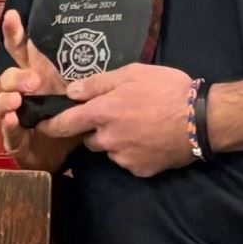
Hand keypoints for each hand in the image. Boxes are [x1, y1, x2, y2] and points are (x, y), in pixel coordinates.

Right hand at [0, 11, 75, 173]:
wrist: (69, 153)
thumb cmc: (72, 115)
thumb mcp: (80, 91)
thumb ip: (84, 73)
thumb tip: (99, 43)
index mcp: (32, 76)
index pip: (18, 51)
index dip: (13, 33)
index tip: (12, 16)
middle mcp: (19, 94)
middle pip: (8, 78)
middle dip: (17, 77)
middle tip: (34, 81)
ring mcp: (14, 116)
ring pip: (2, 103)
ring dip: (7, 100)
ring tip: (17, 101)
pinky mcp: (15, 140)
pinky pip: (8, 132)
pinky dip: (9, 125)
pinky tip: (13, 118)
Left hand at [54, 63, 195, 176]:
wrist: (202, 120)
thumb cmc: (168, 89)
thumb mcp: (133, 73)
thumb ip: (99, 83)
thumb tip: (72, 92)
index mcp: (102, 113)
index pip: (65, 123)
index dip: (50, 126)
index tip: (40, 126)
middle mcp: (108, 139)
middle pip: (89, 139)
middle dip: (96, 130)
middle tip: (118, 116)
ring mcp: (123, 158)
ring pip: (109, 151)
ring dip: (115, 141)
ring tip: (139, 126)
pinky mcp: (139, 170)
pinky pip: (128, 161)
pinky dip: (134, 152)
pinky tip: (150, 139)